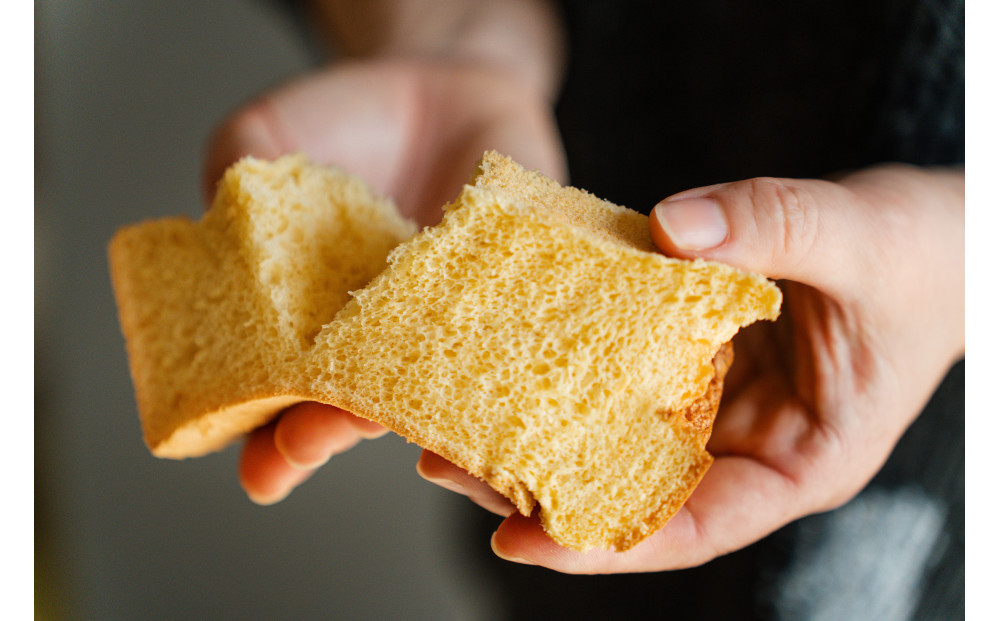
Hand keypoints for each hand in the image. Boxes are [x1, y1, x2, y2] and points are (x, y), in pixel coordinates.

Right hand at [202, 57, 566, 502]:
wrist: (440, 82)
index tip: (259, 469)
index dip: (270, 440)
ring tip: (426, 449)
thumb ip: (235, 173)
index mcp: (314, 323)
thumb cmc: (346, 120)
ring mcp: (454, 323)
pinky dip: (522, 366)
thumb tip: (219, 220)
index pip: (288, 399)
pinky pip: (527, 339)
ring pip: (448, 394)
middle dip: (330, 433)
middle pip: (359, 409)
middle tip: (306, 442)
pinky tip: (513, 391)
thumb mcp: (269, 132)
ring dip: (435, 426)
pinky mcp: (519, 292)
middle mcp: (385, 340)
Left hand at [429, 164, 963, 572]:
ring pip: (618, 437)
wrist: (937, 235)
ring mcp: (717, 402)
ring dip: (538, 434)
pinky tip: (511, 358)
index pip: (696, 526)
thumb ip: (775, 227)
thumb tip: (671, 230)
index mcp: (799, 461)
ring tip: (449, 427)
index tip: (522, 539)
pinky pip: (626, 373)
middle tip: (447, 471)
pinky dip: (570, 372)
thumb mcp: (862, 238)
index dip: (609, 544)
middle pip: (636, 490)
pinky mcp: (696, 357)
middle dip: (541, 491)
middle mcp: (747, 444)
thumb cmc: (926, 256)